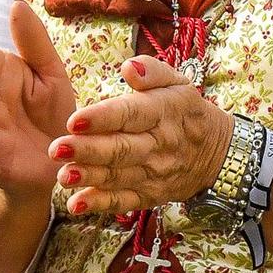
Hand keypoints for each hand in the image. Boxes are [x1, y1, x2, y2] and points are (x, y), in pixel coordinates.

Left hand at [49, 55, 235, 215]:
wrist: (215, 153)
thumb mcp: (177, 82)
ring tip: (62, 176)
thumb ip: (152, 71)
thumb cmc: (184, 110)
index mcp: (163, 112)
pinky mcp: (150, 195)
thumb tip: (129, 67)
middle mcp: (158, 145)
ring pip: (119, 176)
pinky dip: (101, 204)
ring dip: (89, 178)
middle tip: (57, 149)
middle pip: (121, 149)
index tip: (74, 120)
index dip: (102, 118)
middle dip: (87, 150)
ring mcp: (154, 173)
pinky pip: (125, 202)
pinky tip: (77, 204)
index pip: (131, 114)